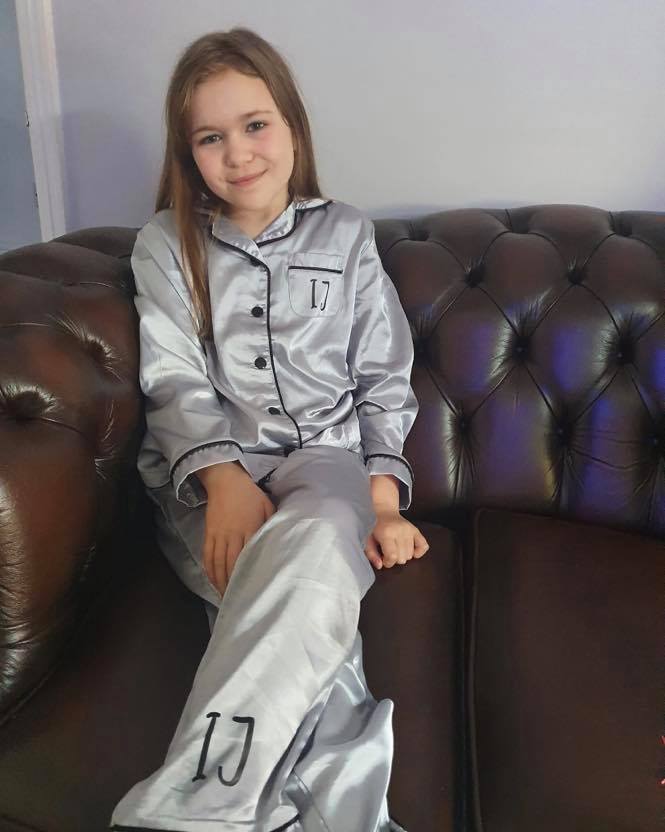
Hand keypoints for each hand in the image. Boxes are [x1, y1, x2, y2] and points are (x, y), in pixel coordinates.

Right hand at [197, 462, 274, 594]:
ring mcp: (219, 535)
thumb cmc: (250, 494)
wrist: (225, 480)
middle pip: (232, 564)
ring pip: (218, 563)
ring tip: (226, 597)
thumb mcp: (267, 506)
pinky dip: (210, 571)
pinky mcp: (209, 534)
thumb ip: (273, 524)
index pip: (250, 556)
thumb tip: (280, 540)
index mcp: (250, 528)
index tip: (253, 590)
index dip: (250, 574)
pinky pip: (208, 555)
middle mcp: (233, 534)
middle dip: (234, 584)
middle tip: (239, 601)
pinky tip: (213, 582)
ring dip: (221, 582)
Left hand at [364, 508, 429, 568]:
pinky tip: (410, 550)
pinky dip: (418, 552)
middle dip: (394, 559)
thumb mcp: (368, 540)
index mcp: (386, 533)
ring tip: (396, 549)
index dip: (388, 563)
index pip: (392, 556)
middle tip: (389, 552)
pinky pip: (424, 546)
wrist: (385, 513)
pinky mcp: (416, 530)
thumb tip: (380, 565)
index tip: (384, 559)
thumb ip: (371, 554)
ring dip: (403, 556)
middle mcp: (400, 531)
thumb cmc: (375, 529)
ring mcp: (410, 530)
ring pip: (411, 555)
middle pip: (402, 558)